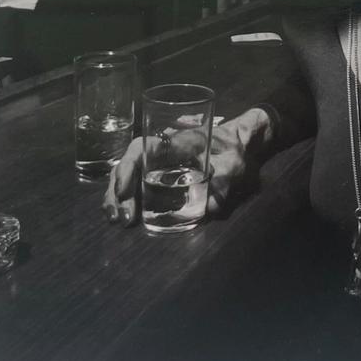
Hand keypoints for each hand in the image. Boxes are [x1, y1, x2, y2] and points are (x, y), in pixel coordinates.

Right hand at [102, 107, 272, 221]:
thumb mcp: (234, 164)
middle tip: (121, 217)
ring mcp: (159, 163)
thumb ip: (224, 182)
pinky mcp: (161, 175)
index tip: (124, 191)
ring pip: (129, 175)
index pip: (142, 147)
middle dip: (118, 191)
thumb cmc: (235, 149)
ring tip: (118, 220)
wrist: (242, 144)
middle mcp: (161, 150)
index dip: (128, 167)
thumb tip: (211, 208)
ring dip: (118, 198)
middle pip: (130, 165)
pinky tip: (124, 216)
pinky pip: (137, 184)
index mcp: (175, 141)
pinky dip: (127, 200)